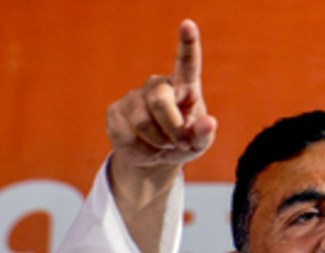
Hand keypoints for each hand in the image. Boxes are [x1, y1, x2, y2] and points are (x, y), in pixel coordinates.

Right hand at [105, 20, 216, 252]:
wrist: (155, 157)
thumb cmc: (183, 142)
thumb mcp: (199, 143)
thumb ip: (205, 134)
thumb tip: (209, 122)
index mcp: (184, 87)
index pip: (187, 63)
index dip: (188, 44)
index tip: (189, 24)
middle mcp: (158, 85)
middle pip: (160, 101)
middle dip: (172, 128)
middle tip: (181, 144)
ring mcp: (134, 97)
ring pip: (143, 124)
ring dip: (159, 143)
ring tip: (164, 145)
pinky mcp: (115, 112)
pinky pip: (129, 137)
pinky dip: (144, 152)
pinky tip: (147, 149)